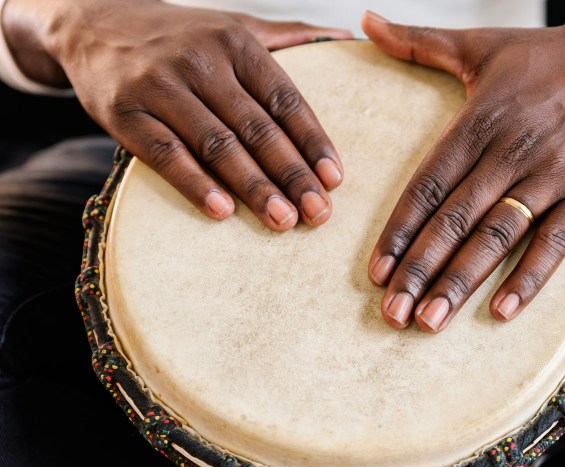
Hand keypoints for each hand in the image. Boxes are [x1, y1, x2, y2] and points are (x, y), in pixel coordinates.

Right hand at [4, 0, 351, 226]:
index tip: (334, 180)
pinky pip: (166, 154)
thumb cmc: (179, 35)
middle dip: (292, 175)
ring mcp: (160, 86)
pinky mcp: (124, 112)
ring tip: (283, 220)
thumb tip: (344, 38)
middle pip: (257, 128)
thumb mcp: (234, 25)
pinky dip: (196, 184)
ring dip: (254, 187)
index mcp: (236, 44)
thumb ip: (288, 36)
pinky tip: (223, 210)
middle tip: (318, 213)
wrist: (93, 22)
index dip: (312, 142)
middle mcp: (201, 61)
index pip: (285, 100)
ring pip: (217, 145)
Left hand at [361, 9, 564, 331]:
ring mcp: (553, 173)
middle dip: (419, 269)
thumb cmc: (549, 56)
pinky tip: (501, 312)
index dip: (399, 231)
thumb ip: (420, 43)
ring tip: (430, 322)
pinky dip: (531, 277)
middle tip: (392, 314)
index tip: (375, 272)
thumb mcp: (481, 45)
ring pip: (498, 235)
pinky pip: (557, 241)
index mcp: (478, 121)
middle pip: (454, 219)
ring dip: (462, 281)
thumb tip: (365, 21)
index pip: (426, 185)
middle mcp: (510, 150)